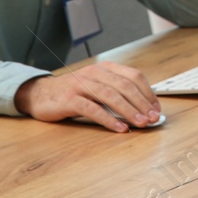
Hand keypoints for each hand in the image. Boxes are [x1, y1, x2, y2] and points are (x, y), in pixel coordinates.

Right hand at [15, 62, 160, 131]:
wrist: (40, 94)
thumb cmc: (74, 93)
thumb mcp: (97, 86)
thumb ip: (117, 93)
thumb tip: (143, 109)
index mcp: (105, 68)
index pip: (134, 76)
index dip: (148, 92)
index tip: (157, 108)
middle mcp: (95, 73)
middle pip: (125, 86)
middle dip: (142, 103)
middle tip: (153, 118)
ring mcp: (81, 85)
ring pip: (110, 96)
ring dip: (129, 110)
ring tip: (141, 123)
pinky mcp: (69, 99)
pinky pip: (92, 109)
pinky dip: (108, 119)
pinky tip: (120, 128)